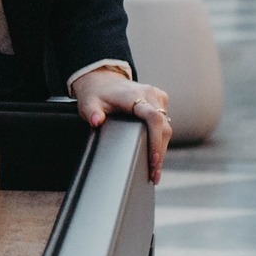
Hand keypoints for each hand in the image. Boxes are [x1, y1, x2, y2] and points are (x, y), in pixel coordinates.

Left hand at [73, 69, 172, 183]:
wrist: (102, 80)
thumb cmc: (95, 94)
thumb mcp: (88, 103)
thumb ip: (92, 112)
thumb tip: (96, 121)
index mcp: (134, 95)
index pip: (153, 118)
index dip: (156, 140)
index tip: (153, 160)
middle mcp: (149, 94)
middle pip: (163, 127)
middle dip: (160, 152)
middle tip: (154, 175)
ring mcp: (157, 96)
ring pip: (167, 127)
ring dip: (162, 149)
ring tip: (155, 172)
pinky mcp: (160, 101)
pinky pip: (165, 122)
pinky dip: (161, 139)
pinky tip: (156, 155)